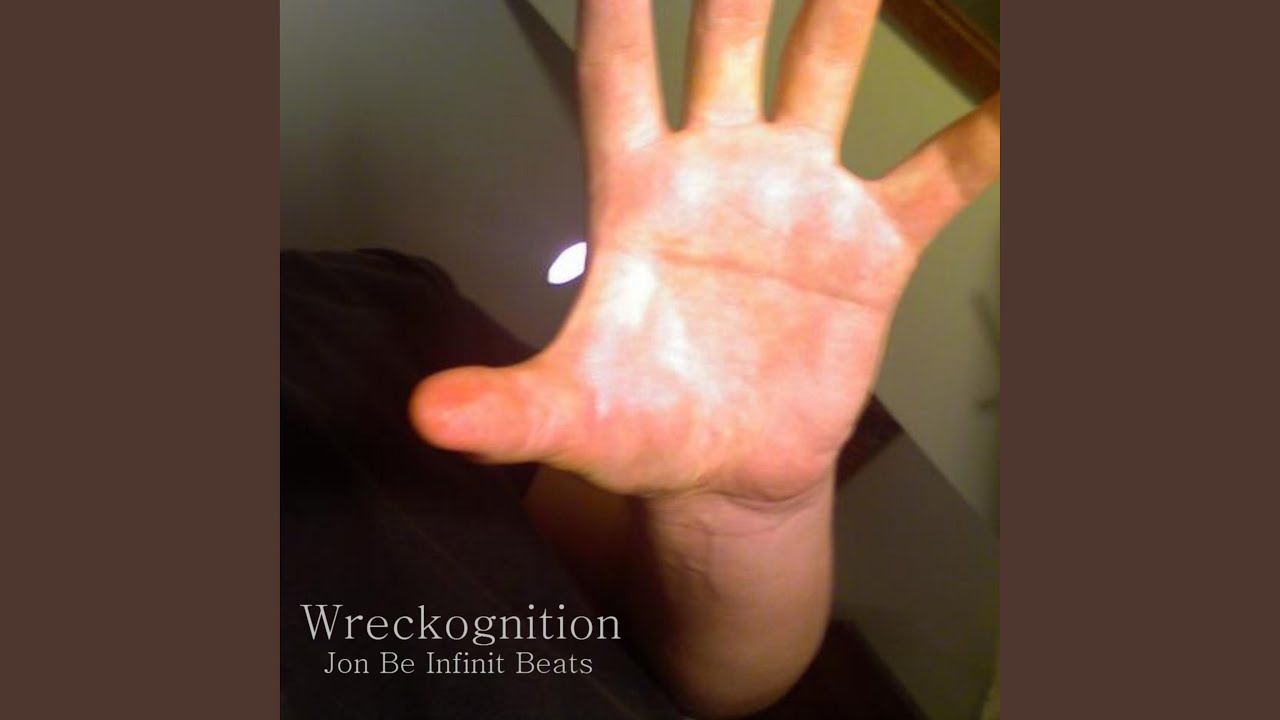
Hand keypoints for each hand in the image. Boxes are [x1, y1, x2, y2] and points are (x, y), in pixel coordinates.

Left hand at [411, 0, 998, 506]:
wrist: (734, 470)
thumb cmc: (648, 430)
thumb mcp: (577, 418)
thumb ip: (514, 408)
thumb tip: (431, 418)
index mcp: (638, 195)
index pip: (617, 73)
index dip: (618, 2)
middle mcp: (719, 170)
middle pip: (729, 39)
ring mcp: (799, 196)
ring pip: (827, 73)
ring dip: (848, 10)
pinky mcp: (870, 244)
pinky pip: (938, 177)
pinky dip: (981, 138)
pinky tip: (1013, 97)